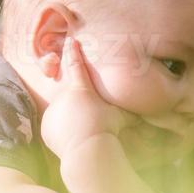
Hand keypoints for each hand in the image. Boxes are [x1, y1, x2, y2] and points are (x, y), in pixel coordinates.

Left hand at [40, 36, 133, 159]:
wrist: (86, 151)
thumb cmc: (107, 129)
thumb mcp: (120, 114)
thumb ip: (126, 106)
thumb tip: (148, 104)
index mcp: (81, 89)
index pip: (76, 65)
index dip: (74, 52)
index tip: (71, 41)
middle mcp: (63, 97)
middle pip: (73, 99)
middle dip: (80, 109)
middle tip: (90, 123)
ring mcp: (52, 111)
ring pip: (64, 114)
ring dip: (72, 121)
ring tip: (84, 135)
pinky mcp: (45, 126)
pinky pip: (55, 127)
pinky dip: (63, 133)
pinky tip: (73, 141)